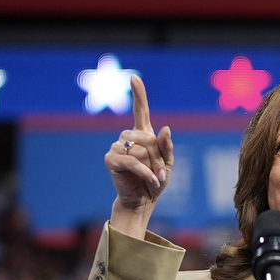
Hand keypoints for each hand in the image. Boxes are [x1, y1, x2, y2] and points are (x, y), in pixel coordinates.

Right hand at [105, 77, 174, 220]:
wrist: (143, 201)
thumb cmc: (155, 181)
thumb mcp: (168, 164)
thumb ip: (167, 147)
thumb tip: (165, 128)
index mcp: (142, 134)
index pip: (140, 111)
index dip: (138, 94)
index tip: (134, 78)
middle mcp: (128, 137)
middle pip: (148, 137)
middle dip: (158, 156)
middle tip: (161, 173)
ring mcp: (117, 147)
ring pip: (141, 150)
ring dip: (152, 166)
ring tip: (155, 178)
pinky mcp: (111, 159)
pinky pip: (132, 161)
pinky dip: (145, 172)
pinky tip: (152, 181)